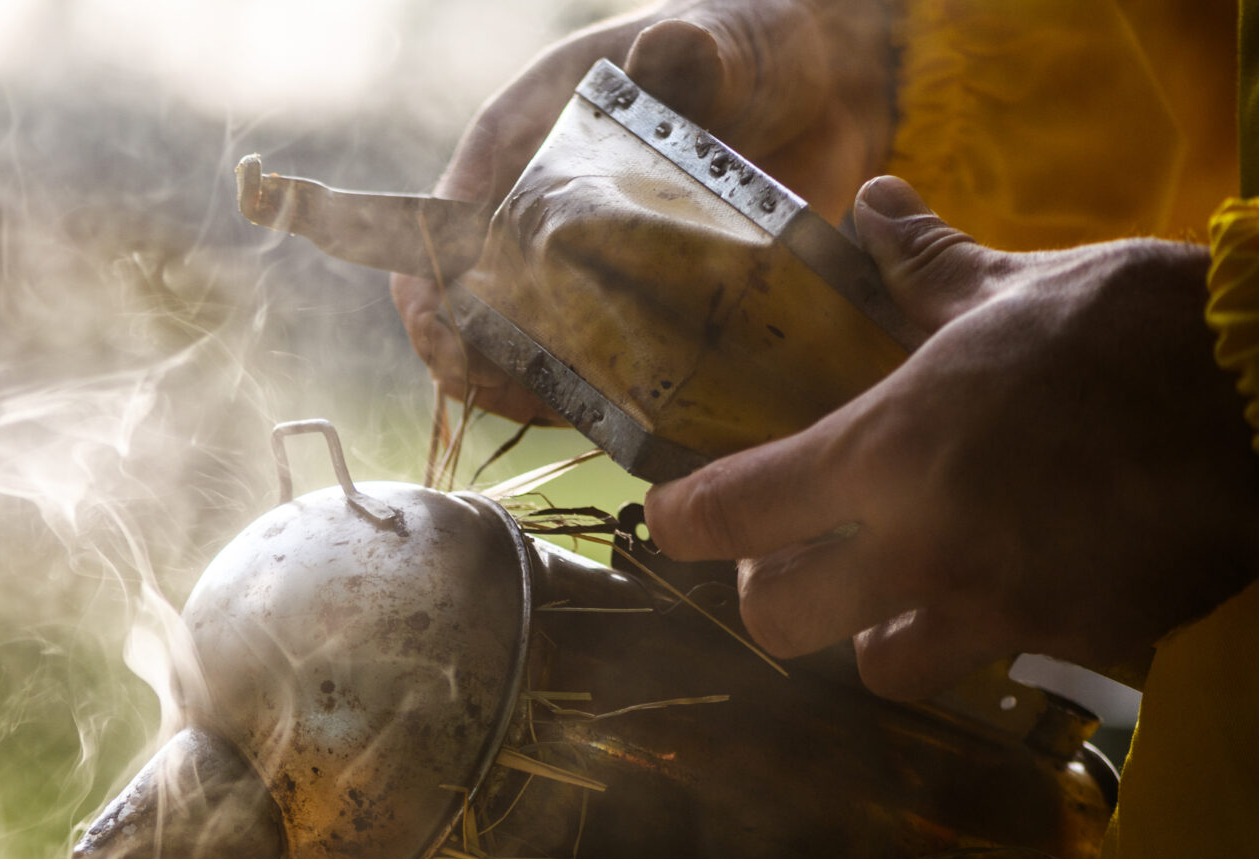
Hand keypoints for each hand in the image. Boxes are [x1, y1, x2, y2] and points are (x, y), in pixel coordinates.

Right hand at [394, 0, 893, 419]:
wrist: (827, 90)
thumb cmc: (751, 45)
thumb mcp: (724, 41)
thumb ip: (696, 52)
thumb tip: (669, 52)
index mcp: (517, 143)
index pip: (437, 233)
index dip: (432, 299)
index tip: (459, 347)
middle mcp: (530, 217)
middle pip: (466, 316)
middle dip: (483, 369)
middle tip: (533, 400)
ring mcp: (577, 271)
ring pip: (523, 357)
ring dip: (543, 395)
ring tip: (589, 415)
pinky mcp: (629, 311)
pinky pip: (591, 374)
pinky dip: (600, 403)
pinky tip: (635, 417)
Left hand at [641, 176, 1258, 699]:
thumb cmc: (1146, 334)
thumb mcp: (1025, 291)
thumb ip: (930, 271)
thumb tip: (874, 208)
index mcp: (889, 453)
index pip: (735, 512)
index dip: (686, 521)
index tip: (675, 517)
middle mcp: (920, 548)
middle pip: (778, 622)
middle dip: (773, 596)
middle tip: (795, 560)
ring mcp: (993, 608)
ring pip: (879, 667)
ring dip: (877, 635)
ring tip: (904, 591)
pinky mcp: (1067, 644)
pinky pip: (992, 667)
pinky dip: (985, 640)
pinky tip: (1012, 591)